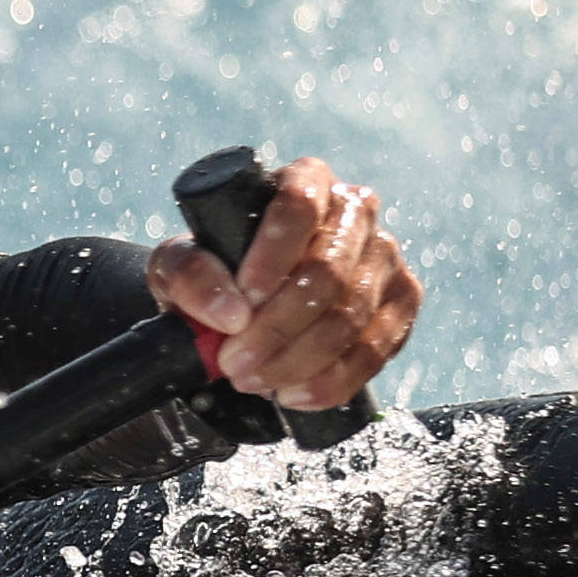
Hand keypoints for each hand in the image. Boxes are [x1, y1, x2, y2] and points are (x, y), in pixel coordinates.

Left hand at [146, 157, 422, 412]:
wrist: (237, 307)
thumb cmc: (212, 273)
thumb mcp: (177, 266)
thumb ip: (189, 275)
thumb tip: (230, 313)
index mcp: (305, 182)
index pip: (300, 206)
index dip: (273, 256)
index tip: (244, 300)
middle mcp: (355, 212)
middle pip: (328, 271)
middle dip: (276, 329)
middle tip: (233, 363)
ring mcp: (384, 257)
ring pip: (351, 316)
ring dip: (297, 361)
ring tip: (252, 380)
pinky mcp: (400, 302)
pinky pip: (376, 349)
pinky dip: (331, 381)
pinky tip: (293, 394)